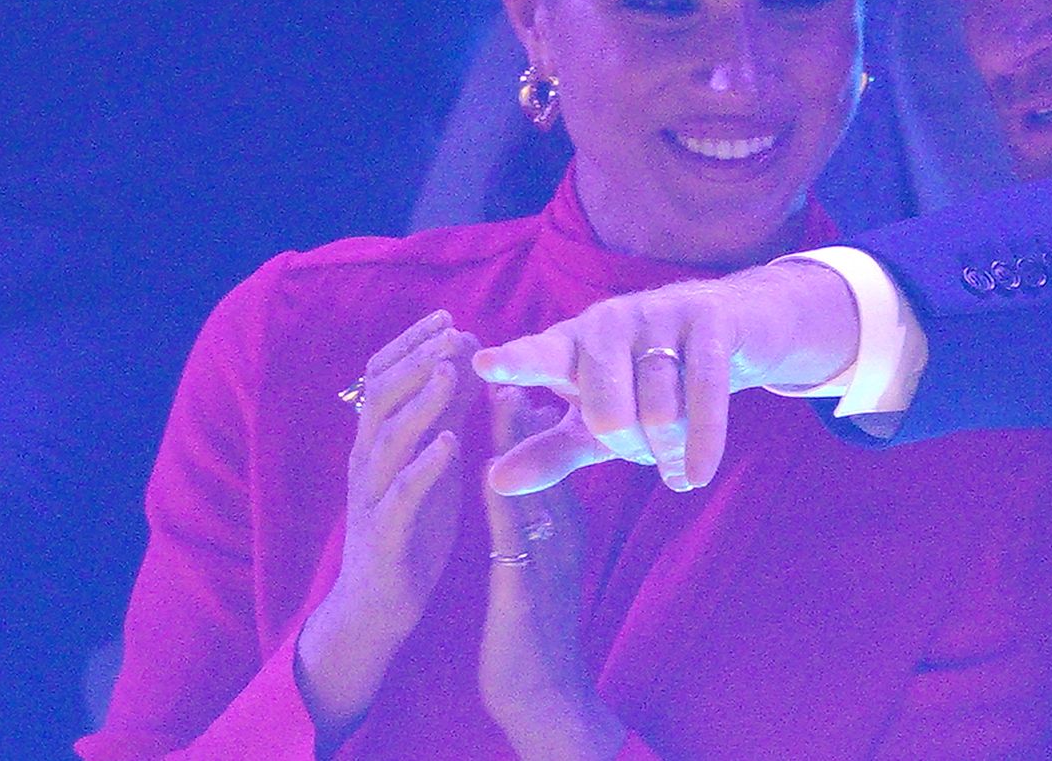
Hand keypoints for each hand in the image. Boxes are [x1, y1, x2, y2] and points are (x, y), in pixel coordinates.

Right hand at [297, 310, 477, 743]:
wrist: (376, 606)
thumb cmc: (410, 527)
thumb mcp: (429, 464)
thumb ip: (442, 419)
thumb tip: (465, 365)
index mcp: (377, 442)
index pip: (384, 380)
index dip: (412, 346)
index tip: (448, 316)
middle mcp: (367, 462)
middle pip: (382, 399)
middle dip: (418, 361)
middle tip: (455, 331)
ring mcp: (371, 497)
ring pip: (389, 440)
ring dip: (420, 404)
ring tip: (450, 374)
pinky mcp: (386, 535)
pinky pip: (402, 497)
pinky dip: (424, 468)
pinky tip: (450, 446)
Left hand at [475, 261, 859, 493]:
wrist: (736, 330)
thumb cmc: (653, 383)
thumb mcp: (597, 423)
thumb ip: (550, 450)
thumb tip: (496, 481)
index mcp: (572, 343)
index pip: (539, 355)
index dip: (515, 362)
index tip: (484, 365)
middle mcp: (609, 323)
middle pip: (608, 414)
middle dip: (631, 448)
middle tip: (645, 451)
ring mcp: (658, 316)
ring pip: (660, 412)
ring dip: (672, 447)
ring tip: (678, 450)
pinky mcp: (707, 321)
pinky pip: (703, 394)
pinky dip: (702, 443)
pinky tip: (696, 476)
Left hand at [480, 386, 627, 760]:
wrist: (545, 697)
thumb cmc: (536, 630)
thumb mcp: (544, 559)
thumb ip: (541, 514)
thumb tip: (528, 465)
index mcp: (561, 524)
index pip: (550, 454)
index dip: (538, 408)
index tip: (525, 363)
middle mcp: (559, 533)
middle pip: (547, 459)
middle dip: (531, 408)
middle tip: (521, 354)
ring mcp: (544, 560)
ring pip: (534, 487)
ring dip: (519, 441)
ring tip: (507, 391)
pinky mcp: (522, 589)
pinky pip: (512, 538)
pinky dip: (503, 498)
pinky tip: (490, 468)